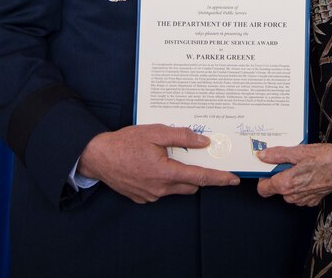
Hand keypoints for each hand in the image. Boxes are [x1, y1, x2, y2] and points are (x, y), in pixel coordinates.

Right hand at [78, 124, 239, 203]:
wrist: (97, 157)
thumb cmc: (124, 143)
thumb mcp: (155, 132)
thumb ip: (181, 137)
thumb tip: (203, 142)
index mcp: (165, 173)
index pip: (200, 177)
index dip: (219, 178)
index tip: (234, 179)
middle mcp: (160, 189)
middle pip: (191, 185)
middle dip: (197, 174)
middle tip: (196, 157)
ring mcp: (150, 196)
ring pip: (177, 188)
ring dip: (179, 176)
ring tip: (169, 158)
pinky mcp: (142, 198)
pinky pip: (162, 191)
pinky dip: (165, 180)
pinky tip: (154, 165)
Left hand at [255, 143, 331, 206]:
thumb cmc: (325, 160)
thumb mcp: (299, 152)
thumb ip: (278, 155)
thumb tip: (263, 156)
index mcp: (285, 184)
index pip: (262, 189)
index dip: (263, 177)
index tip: (269, 167)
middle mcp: (292, 195)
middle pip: (276, 188)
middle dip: (280, 176)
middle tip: (290, 163)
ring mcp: (302, 200)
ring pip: (288, 191)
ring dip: (292, 180)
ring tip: (302, 167)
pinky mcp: (311, 200)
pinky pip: (299, 194)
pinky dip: (302, 185)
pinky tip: (309, 174)